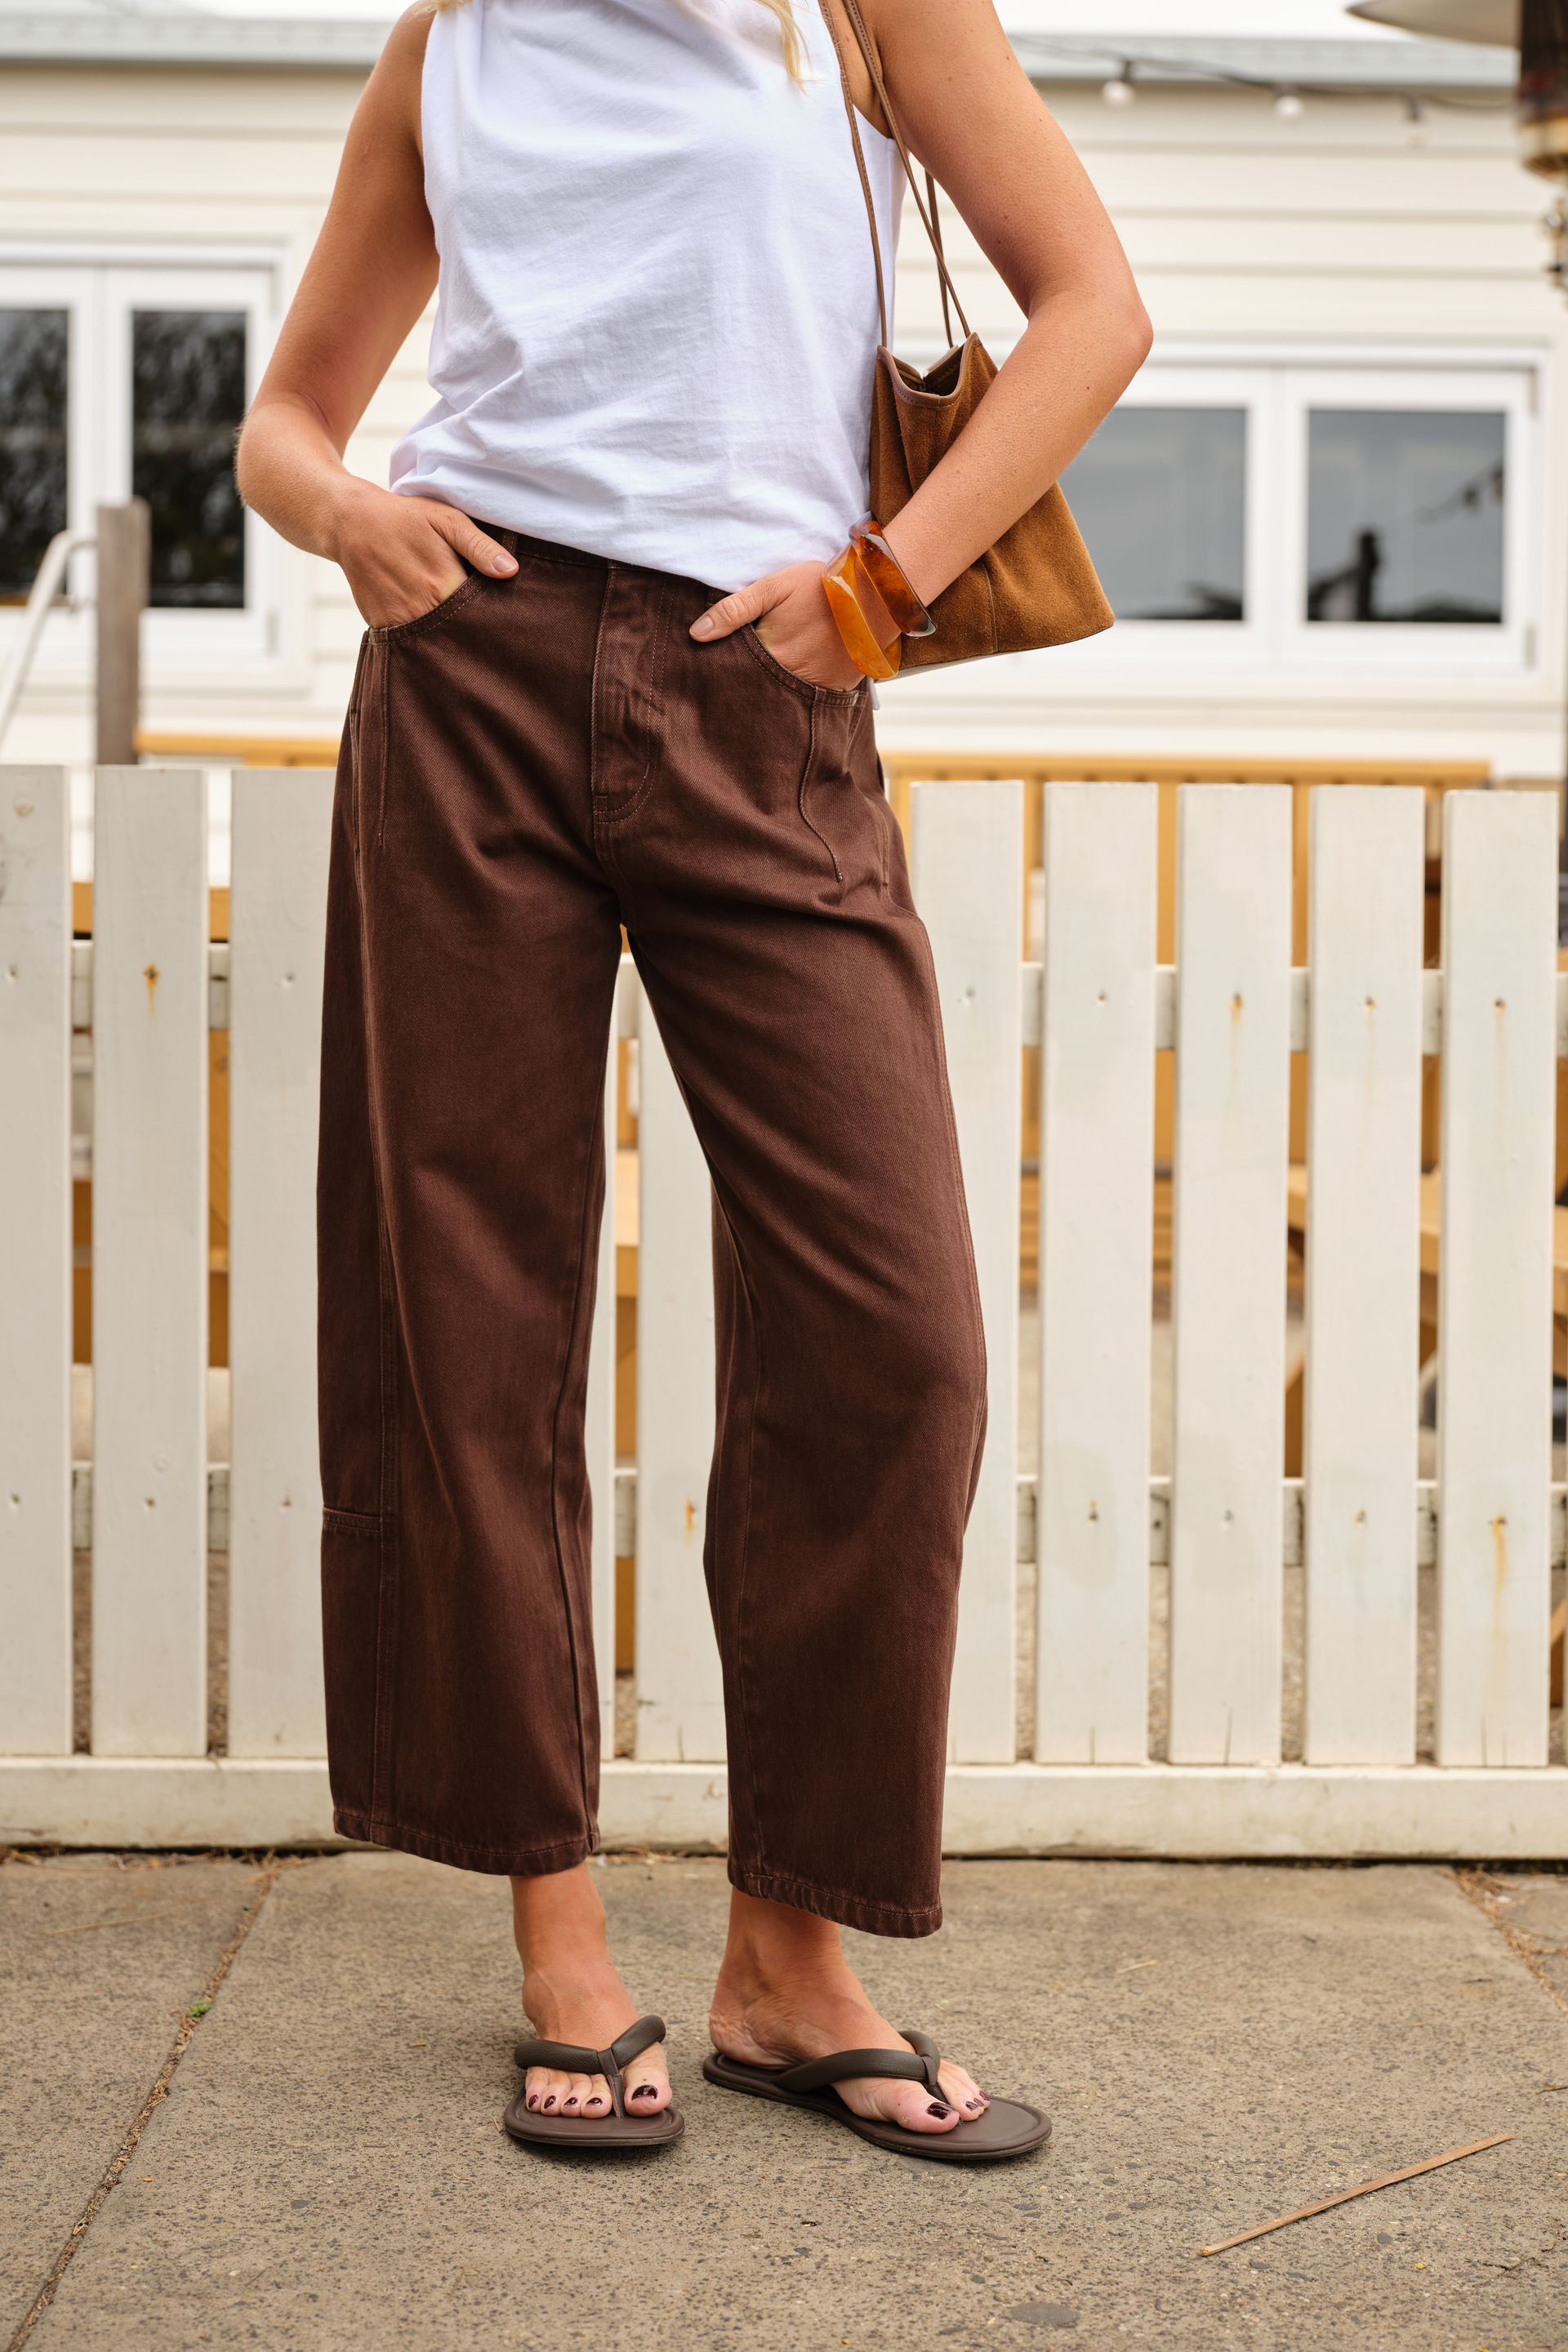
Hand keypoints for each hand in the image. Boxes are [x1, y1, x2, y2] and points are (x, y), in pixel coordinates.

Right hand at [328, 479, 517, 627]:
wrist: (350, 523)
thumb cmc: (405, 518)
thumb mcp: (447, 520)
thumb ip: (480, 547)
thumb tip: (510, 571)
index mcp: (445, 584)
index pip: (482, 615)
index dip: (493, 616)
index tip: (502, 616)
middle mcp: (423, 608)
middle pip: (461, 633)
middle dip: (473, 631)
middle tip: (485, 627)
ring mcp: (401, 621)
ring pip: (436, 643)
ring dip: (448, 639)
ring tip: (455, 625)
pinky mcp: (382, 626)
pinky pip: (409, 643)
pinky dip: (422, 640)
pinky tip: (429, 627)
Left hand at [690, 560, 861, 690]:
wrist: (877, 597)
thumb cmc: (822, 586)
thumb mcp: (773, 587)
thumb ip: (734, 610)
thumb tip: (696, 634)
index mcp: (768, 654)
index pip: (732, 671)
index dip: (720, 669)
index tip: (707, 669)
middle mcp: (787, 679)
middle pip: (753, 689)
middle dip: (741, 686)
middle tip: (724, 685)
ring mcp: (811, 690)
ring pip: (777, 699)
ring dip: (766, 693)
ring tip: (759, 685)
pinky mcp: (833, 694)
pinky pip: (805, 702)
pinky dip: (795, 697)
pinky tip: (790, 685)